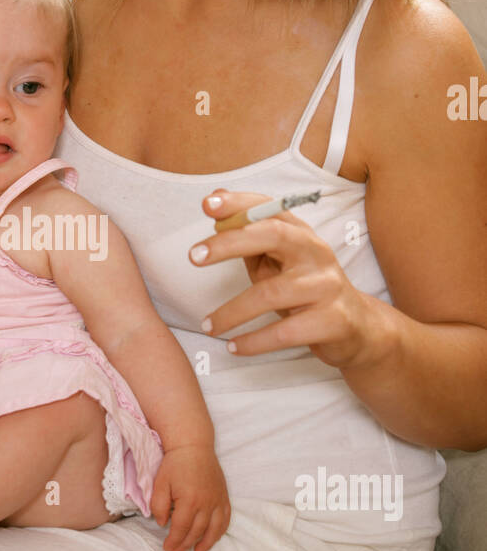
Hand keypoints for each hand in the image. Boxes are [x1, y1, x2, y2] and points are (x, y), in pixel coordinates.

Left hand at [149, 444, 230, 550]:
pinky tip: (213, 537)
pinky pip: (225, 519)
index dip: (174, 541)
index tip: (167, 547)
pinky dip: (220, 531)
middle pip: (197, 531)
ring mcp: (218, 500)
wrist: (194, 446)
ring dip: (205, 543)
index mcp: (189, 500)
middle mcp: (206, 503)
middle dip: (185, 544)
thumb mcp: (160, 483)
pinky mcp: (224, 496)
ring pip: (214, 529)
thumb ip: (158, 505)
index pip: (181, 528)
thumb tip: (162, 523)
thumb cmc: (175, 464)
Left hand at [190, 190, 390, 369]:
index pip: (270, 209)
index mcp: (301, 234)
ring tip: (206, 326)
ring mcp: (327, 286)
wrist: (357, 328)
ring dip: (232, 312)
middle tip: (194, 256)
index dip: (240, 204)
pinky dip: (254, 341)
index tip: (208, 204)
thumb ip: (249, 241)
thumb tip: (215, 212)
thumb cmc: (305, 291)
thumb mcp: (278, 263)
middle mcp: (317, 253)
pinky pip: (285, 332)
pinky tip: (234, 346)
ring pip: (271, 294)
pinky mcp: (333, 321)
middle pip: (273, 236)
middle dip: (229, 243)